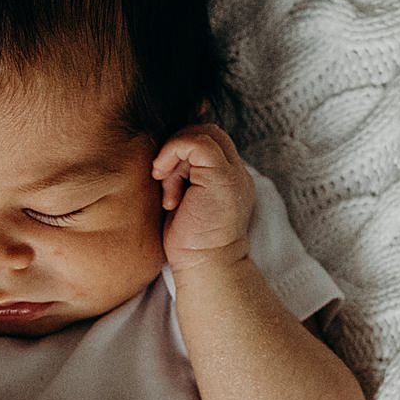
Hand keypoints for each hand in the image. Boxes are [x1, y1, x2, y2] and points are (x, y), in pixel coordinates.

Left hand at [153, 121, 254, 275]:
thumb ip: (181, 176)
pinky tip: (166, 184)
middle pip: (207, 131)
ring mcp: (233, 173)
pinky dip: (173, 154)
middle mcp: (236, 172)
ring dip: (175, 158)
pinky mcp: (222, 177)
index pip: (211, 140)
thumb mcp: (183, 202)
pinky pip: (196, 143)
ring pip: (202, 134)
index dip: (185, 144)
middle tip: (165, 182)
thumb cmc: (189, 245)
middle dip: (179, 150)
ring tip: (170, 193)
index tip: (164, 171)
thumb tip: (163, 154)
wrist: (204, 268)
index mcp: (228, 179)